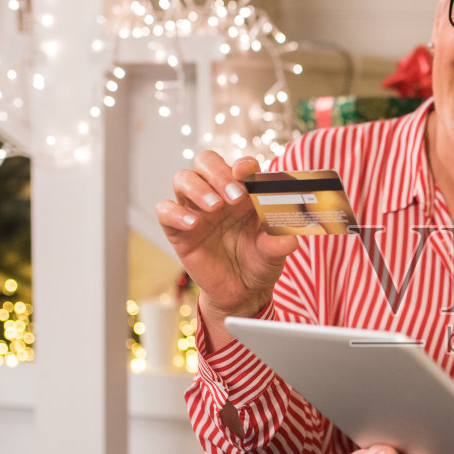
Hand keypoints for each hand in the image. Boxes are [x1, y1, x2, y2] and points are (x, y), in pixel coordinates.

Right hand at [154, 150, 298, 348]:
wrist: (242, 292)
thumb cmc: (260, 263)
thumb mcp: (273, 253)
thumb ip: (278, 244)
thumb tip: (289, 240)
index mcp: (244, 193)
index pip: (239, 166)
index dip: (243, 164)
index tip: (247, 172)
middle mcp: (218, 194)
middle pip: (206, 162)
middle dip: (218, 172)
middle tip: (233, 195)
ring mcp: (196, 210)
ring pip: (183, 178)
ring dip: (198, 188)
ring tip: (215, 207)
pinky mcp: (178, 229)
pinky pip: (165, 210)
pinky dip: (175, 212)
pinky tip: (192, 224)